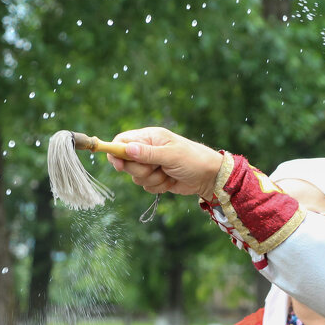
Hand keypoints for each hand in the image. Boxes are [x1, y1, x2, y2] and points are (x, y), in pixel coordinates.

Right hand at [107, 127, 223, 200]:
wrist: (209, 176)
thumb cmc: (193, 159)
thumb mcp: (171, 155)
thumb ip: (148, 153)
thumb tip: (127, 149)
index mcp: (149, 137)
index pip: (122, 141)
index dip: (116, 153)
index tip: (119, 165)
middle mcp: (147, 150)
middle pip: (127, 163)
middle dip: (141, 170)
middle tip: (157, 168)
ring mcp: (151, 165)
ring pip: (136, 178)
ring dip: (153, 180)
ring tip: (168, 174)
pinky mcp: (155, 179)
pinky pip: (146, 187)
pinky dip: (159, 187)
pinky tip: (171, 181)